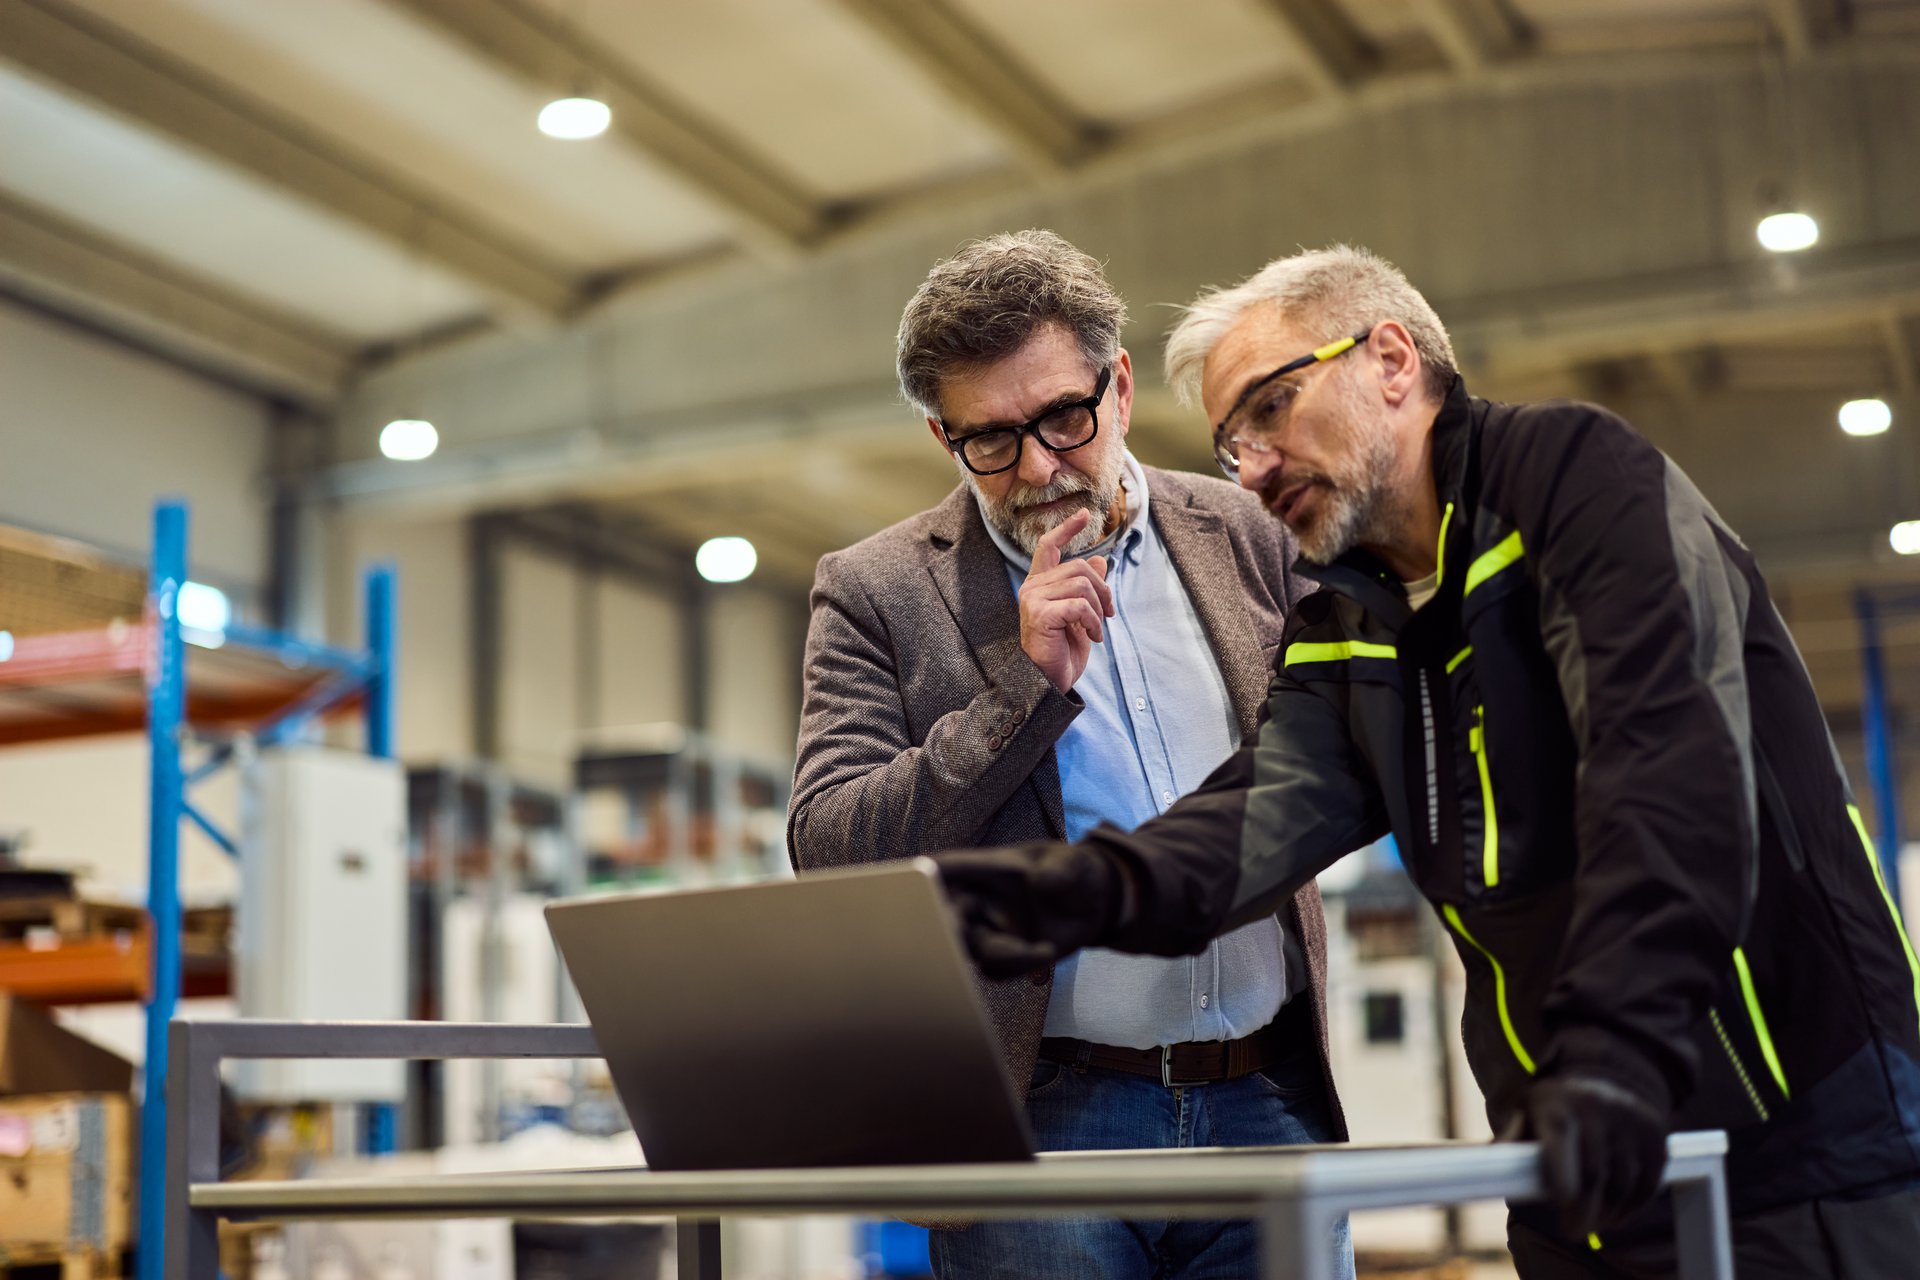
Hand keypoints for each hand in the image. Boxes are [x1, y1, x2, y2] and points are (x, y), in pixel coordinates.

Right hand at [933, 844, 1123, 978]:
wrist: (1094, 906)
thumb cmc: (1076, 873)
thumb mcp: (1074, 865)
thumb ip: (1061, 871)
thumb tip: (1041, 882)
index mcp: (987, 870)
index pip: (949, 868)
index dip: (926, 875)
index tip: (916, 879)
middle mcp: (978, 900)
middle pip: (945, 915)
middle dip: (945, 926)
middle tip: (958, 930)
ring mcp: (986, 930)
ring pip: (969, 950)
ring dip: (1001, 953)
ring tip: (1041, 949)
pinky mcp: (1000, 957)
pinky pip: (993, 970)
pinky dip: (1017, 965)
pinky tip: (1045, 953)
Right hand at [1019, 509, 1114, 693]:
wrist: (1048, 683)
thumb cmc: (1062, 651)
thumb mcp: (1081, 616)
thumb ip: (1086, 588)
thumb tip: (1100, 560)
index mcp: (1040, 585)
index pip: (1049, 547)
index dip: (1067, 529)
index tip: (1084, 514)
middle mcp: (1032, 588)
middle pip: (1080, 567)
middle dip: (1103, 590)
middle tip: (1108, 614)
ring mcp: (1032, 599)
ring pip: (1082, 584)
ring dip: (1098, 609)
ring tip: (1097, 629)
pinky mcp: (1039, 614)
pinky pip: (1079, 604)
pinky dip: (1093, 621)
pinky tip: (1093, 637)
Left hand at [1502, 1074, 1667, 1234]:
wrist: (1607, 1078)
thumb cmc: (1558, 1106)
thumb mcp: (1529, 1112)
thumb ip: (1512, 1140)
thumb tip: (1486, 1165)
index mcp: (1559, 1104)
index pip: (1560, 1140)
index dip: (1562, 1175)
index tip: (1561, 1203)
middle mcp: (1598, 1108)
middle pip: (1593, 1172)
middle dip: (1583, 1209)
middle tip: (1573, 1231)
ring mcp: (1630, 1121)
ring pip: (1622, 1182)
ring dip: (1608, 1211)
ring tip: (1595, 1223)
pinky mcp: (1656, 1136)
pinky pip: (1647, 1182)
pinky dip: (1633, 1205)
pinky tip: (1618, 1213)